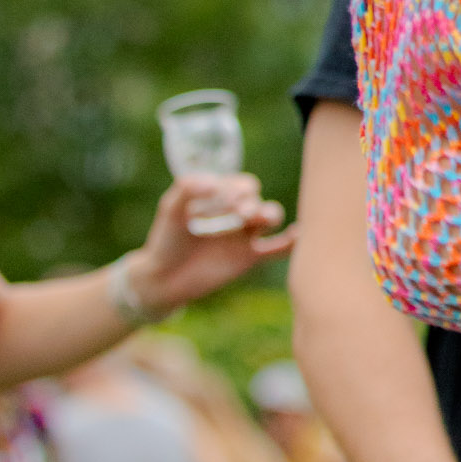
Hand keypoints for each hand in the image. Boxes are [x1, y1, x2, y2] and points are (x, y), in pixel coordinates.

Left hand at [128, 174, 292, 315]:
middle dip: (251, 202)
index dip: (238, 189)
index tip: (226, 200)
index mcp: (221, 197)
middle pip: (257, 198)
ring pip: (270, 217)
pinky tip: (297, 235)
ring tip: (259, 220)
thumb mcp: (171, 209)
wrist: (163, 278)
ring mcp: (244, 235)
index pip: (240, 185)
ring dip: (269, 214)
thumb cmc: (166, 240)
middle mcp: (236, 213)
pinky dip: (291, 243)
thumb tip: (215, 182)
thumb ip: (188, 189)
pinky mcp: (249, 258)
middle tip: (240, 213)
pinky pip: (277, 249)